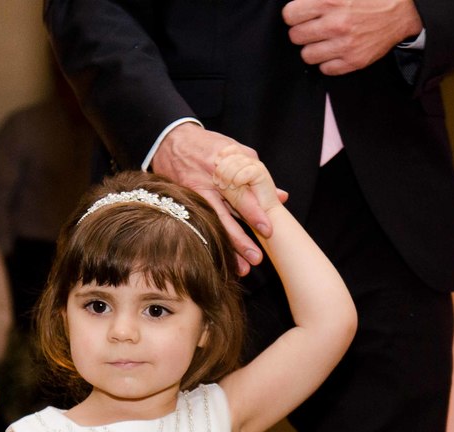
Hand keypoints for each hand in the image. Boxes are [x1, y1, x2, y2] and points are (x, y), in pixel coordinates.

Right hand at [152, 123, 274, 274]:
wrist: (171, 141)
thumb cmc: (209, 146)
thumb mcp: (235, 151)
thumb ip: (258, 174)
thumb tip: (282, 196)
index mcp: (225, 168)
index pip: (242, 194)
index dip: (255, 213)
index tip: (268, 230)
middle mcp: (209, 183)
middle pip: (226, 215)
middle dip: (241, 239)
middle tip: (256, 258)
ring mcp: (194, 195)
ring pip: (213, 226)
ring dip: (228, 248)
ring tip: (242, 268)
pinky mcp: (183, 202)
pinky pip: (200, 226)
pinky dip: (212, 243)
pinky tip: (221, 260)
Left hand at [283, 0, 422, 74]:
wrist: (403, 12)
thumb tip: (300, 2)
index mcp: (330, 1)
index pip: (290, 15)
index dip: (294, 14)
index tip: (301, 14)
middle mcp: (335, 24)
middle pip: (296, 36)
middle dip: (302, 31)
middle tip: (314, 26)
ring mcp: (345, 45)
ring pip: (307, 55)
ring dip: (313, 47)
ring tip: (324, 39)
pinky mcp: (354, 61)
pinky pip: (325, 69)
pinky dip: (328, 61)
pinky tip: (335, 50)